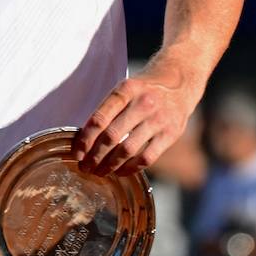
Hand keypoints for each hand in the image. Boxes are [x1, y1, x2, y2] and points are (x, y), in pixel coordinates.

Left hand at [73, 61, 199, 175]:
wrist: (179, 83)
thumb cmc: (144, 89)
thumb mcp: (125, 89)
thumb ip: (108, 109)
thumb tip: (85, 138)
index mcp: (125, 90)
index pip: (99, 119)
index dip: (84, 140)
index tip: (76, 153)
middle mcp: (142, 104)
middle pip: (111, 137)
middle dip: (94, 156)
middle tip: (84, 167)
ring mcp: (158, 120)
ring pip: (128, 149)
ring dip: (110, 165)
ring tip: (99, 172)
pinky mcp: (171, 134)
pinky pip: (147, 157)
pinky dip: (130, 168)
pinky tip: (120, 171)